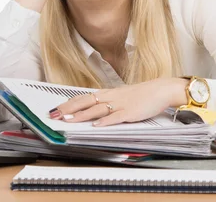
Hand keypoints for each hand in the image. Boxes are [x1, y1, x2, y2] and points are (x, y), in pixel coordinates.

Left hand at [49, 78, 189, 126]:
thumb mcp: (122, 95)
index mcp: (108, 92)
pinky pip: (116, 117)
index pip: (84, 96)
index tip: (56, 108)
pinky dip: (105, 121)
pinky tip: (96, 125)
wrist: (161, 89)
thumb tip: (93, 109)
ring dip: (82, 115)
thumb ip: (108, 102)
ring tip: (69, 120)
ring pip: (97, 109)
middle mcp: (111, 97)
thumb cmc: (143, 94)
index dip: (69, 103)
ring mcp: (120, 104)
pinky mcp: (130, 112)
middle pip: (86, 101)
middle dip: (69, 108)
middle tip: (54, 115)